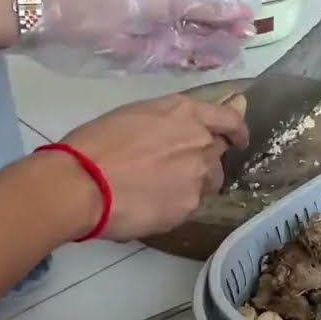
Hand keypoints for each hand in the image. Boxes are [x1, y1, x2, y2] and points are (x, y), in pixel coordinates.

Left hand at [23, 0, 259, 74]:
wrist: (74, 19)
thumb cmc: (123, 2)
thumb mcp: (169, 0)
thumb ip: (206, 8)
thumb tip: (243, 10)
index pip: (211, 4)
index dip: (231, 12)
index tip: (254, 21)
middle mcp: (171, 15)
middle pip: (205, 24)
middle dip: (226, 31)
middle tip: (249, 41)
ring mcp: (160, 36)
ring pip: (194, 43)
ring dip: (213, 48)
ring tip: (236, 55)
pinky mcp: (148, 57)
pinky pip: (177, 59)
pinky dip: (194, 62)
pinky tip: (210, 64)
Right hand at [56, 94, 248, 241]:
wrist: (82, 184)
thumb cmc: (96, 144)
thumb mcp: (136, 115)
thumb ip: (170, 121)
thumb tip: (185, 129)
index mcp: (187, 113)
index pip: (230, 120)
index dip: (237, 131)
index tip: (237, 140)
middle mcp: (200, 142)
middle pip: (216, 155)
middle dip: (202, 162)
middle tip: (173, 170)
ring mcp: (198, 176)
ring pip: (206, 183)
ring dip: (190, 185)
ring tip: (156, 190)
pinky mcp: (189, 206)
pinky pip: (188, 205)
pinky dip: (173, 206)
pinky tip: (147, 205)